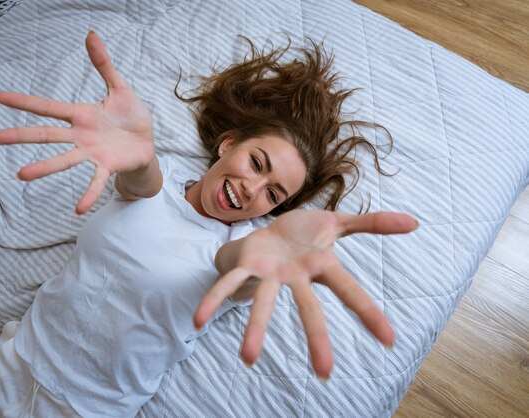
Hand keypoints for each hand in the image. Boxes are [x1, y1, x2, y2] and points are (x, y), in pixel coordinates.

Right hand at [0, 31, 154, 214]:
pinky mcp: (107, 166)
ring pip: (63, 160)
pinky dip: (88, 194)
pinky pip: (96, 181)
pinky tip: (78, 209)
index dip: (23, 101)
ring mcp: (91, 153)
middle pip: (44, 135)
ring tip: (21, 175)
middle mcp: (79, 136)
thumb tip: (91, 34)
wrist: (147, 143)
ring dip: (43, 167)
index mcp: (80, 115)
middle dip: (16, 136)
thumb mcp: (120, 87)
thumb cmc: (131, 117)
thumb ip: (103, 65)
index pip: (47, 106)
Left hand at [194, 210, 418, 379]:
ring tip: (247, 359)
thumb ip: (372, 224)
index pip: (349, 291)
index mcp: (320, 267)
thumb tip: (414, 222)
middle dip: (316, 339)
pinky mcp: (245, 266)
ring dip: (254, 330)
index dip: (369, 313)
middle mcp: (295, 278)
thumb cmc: (305, 234)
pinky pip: (228, 284)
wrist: (269, 229)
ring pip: (263, 303)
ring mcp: (269, 275)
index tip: (390, 341)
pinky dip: (213, 301)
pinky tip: (198, 321)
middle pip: (308, 308)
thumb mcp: (338, 223)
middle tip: (325, 372)